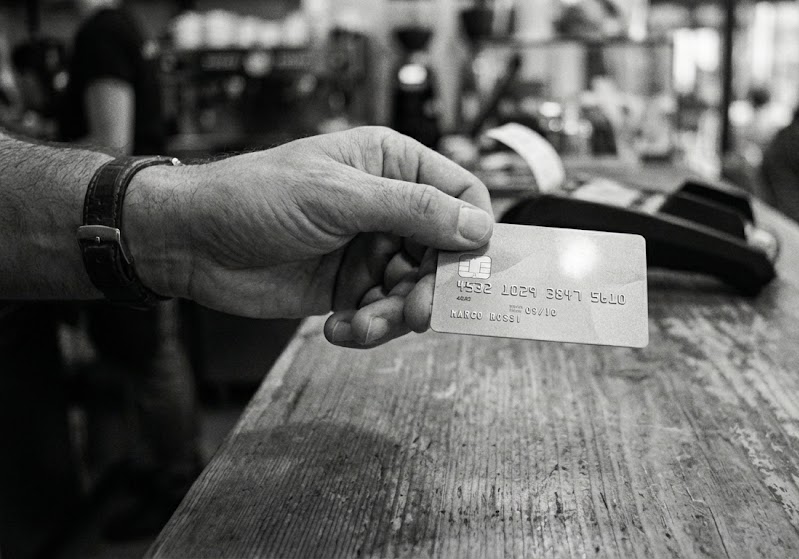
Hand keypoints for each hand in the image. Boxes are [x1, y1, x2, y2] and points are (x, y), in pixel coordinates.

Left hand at [128, 127, 493, 347]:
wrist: (188, 243)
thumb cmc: (253, 197)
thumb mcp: (337, 197)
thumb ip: (411, 210)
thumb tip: (478, 226)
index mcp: (391, 165)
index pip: (461, 194)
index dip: (474, 232)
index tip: (471, 269)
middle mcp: (388, 206)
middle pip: (445, 252)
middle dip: (433, 286)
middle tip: (417, 313)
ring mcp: (370, 249)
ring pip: (416, 289)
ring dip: (396, 315)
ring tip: (364, 324)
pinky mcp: (350, 287)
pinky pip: (383, 313)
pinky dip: (369, 328)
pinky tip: (339, 330)